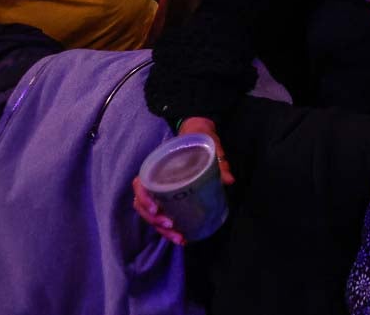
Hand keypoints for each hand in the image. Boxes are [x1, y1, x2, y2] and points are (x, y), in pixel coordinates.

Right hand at [131, 116, 232, 246]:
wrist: (198, 132)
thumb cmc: (198, 137)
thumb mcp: (208, 143)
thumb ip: (218, 159)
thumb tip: (229, 180)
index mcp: (157, 165)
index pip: (140, 184)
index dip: (143, 199)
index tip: (155, 209)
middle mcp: (154, 180)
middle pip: (143, 206)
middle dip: (155, 221)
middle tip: (171, 227)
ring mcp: (160, 190)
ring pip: (151, 215)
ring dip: (162, 230)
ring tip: (179, 238)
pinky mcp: (169, 198)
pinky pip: (162, 215)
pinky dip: (169, 229)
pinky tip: (182, 237)